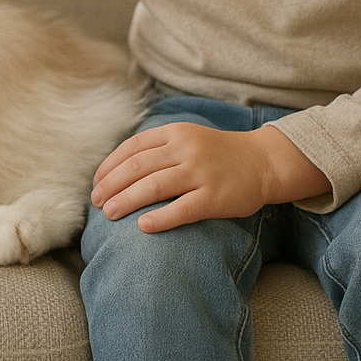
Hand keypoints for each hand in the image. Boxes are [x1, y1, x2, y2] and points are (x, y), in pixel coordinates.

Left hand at [90, 123, 329, 232]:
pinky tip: (143, 227)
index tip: (96, 183)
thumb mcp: (187, 139)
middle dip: (111, 185)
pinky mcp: (215, 197)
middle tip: (96, 203)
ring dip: (126, 200)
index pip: (132, 147)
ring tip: (109, 214)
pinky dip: (161, 218)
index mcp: (175, 133)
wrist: (264, 162)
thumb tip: (117, 170)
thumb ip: (158, 148)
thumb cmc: (218, 154)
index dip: (110, 165)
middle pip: (137, 166)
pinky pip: (183, 209)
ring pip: (154, 186)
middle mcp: (186, 149)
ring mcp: (201, 173)